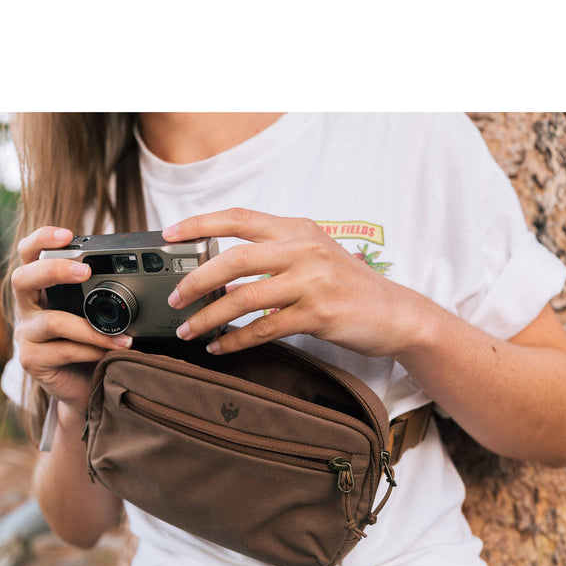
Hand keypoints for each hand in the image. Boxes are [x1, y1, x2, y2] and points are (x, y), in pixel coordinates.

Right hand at [11, 226, 131, 410]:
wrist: (84, 387)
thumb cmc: (90, 344)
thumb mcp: (94, 313)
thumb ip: (101, 294)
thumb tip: (139, 276)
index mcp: (40, 288)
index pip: (28, 254)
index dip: (41, 239)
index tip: (67, 235)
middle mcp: (26, 308)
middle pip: (22, 278)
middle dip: (54, 270)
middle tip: (86, 272)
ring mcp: (26, 335)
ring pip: (51, 322)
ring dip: (90, 327)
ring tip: (121, 333)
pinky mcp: (31, 360)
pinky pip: (63, 350)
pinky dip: (92, 349)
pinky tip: (111, 351)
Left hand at [163, 208, 425, 357]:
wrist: (396, 313)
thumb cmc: (348, 287)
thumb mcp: (314, 256)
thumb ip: (274, 255)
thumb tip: (220, 274)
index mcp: (297, 230)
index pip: (240, 217)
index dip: (200, 223)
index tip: (170, 235)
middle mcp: (303, 249)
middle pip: (234, 258)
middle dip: (196, 280)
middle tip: (175, 298)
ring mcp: (313, 281)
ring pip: (244, 297)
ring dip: (209, 317)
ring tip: (189, 329)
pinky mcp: (319, 314)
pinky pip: (265, 328)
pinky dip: (236, 340)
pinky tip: (220, 347)